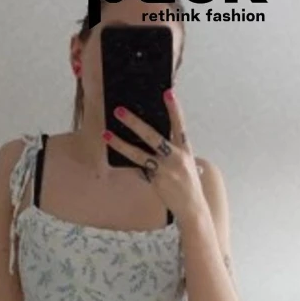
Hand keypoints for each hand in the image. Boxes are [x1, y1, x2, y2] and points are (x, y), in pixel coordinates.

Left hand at [104, 89, 206, 222]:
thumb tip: (150, 136)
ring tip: (107, 134)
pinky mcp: (156, 181)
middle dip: (135, 123)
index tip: (167, 92)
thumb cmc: (188, 183)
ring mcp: (166, 170)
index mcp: (186, 149)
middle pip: (154, 136)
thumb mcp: (185, 163)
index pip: (180, 124)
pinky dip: (128, 160)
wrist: (193, 208)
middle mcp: (176, 158)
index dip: (174, 108)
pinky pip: (139, 168)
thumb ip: (171, 150)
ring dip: (121, 143)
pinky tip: (114, 152)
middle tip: (120, 110)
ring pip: (139, 154)